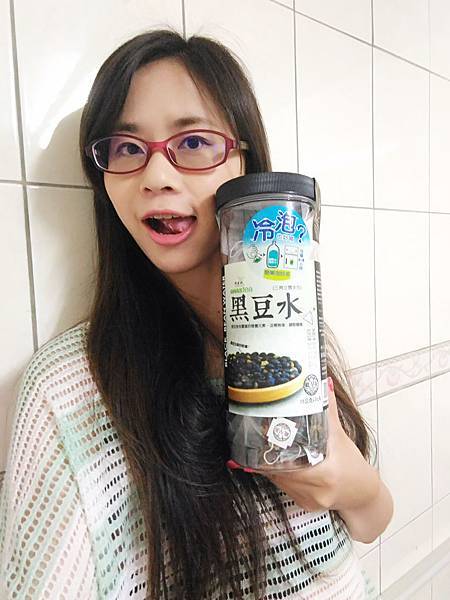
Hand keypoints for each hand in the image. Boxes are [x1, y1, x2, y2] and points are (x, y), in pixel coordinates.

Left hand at [257, 378, 379, 512]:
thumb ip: (329, 409)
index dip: (274, 454)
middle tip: (260, 440)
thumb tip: (323, 384)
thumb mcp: (341, 436)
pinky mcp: (306, 506)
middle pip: (282, 472)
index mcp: (326, 474)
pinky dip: (283, 476)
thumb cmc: (353, 465)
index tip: (264, 440)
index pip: (289, 465)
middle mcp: (317, 491)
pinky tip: (279, 464)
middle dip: (271, 457)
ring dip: (274, 466)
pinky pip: (286, 488)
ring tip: (265, 449)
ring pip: (281, 481)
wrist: (364, 494)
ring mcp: (310, 501)